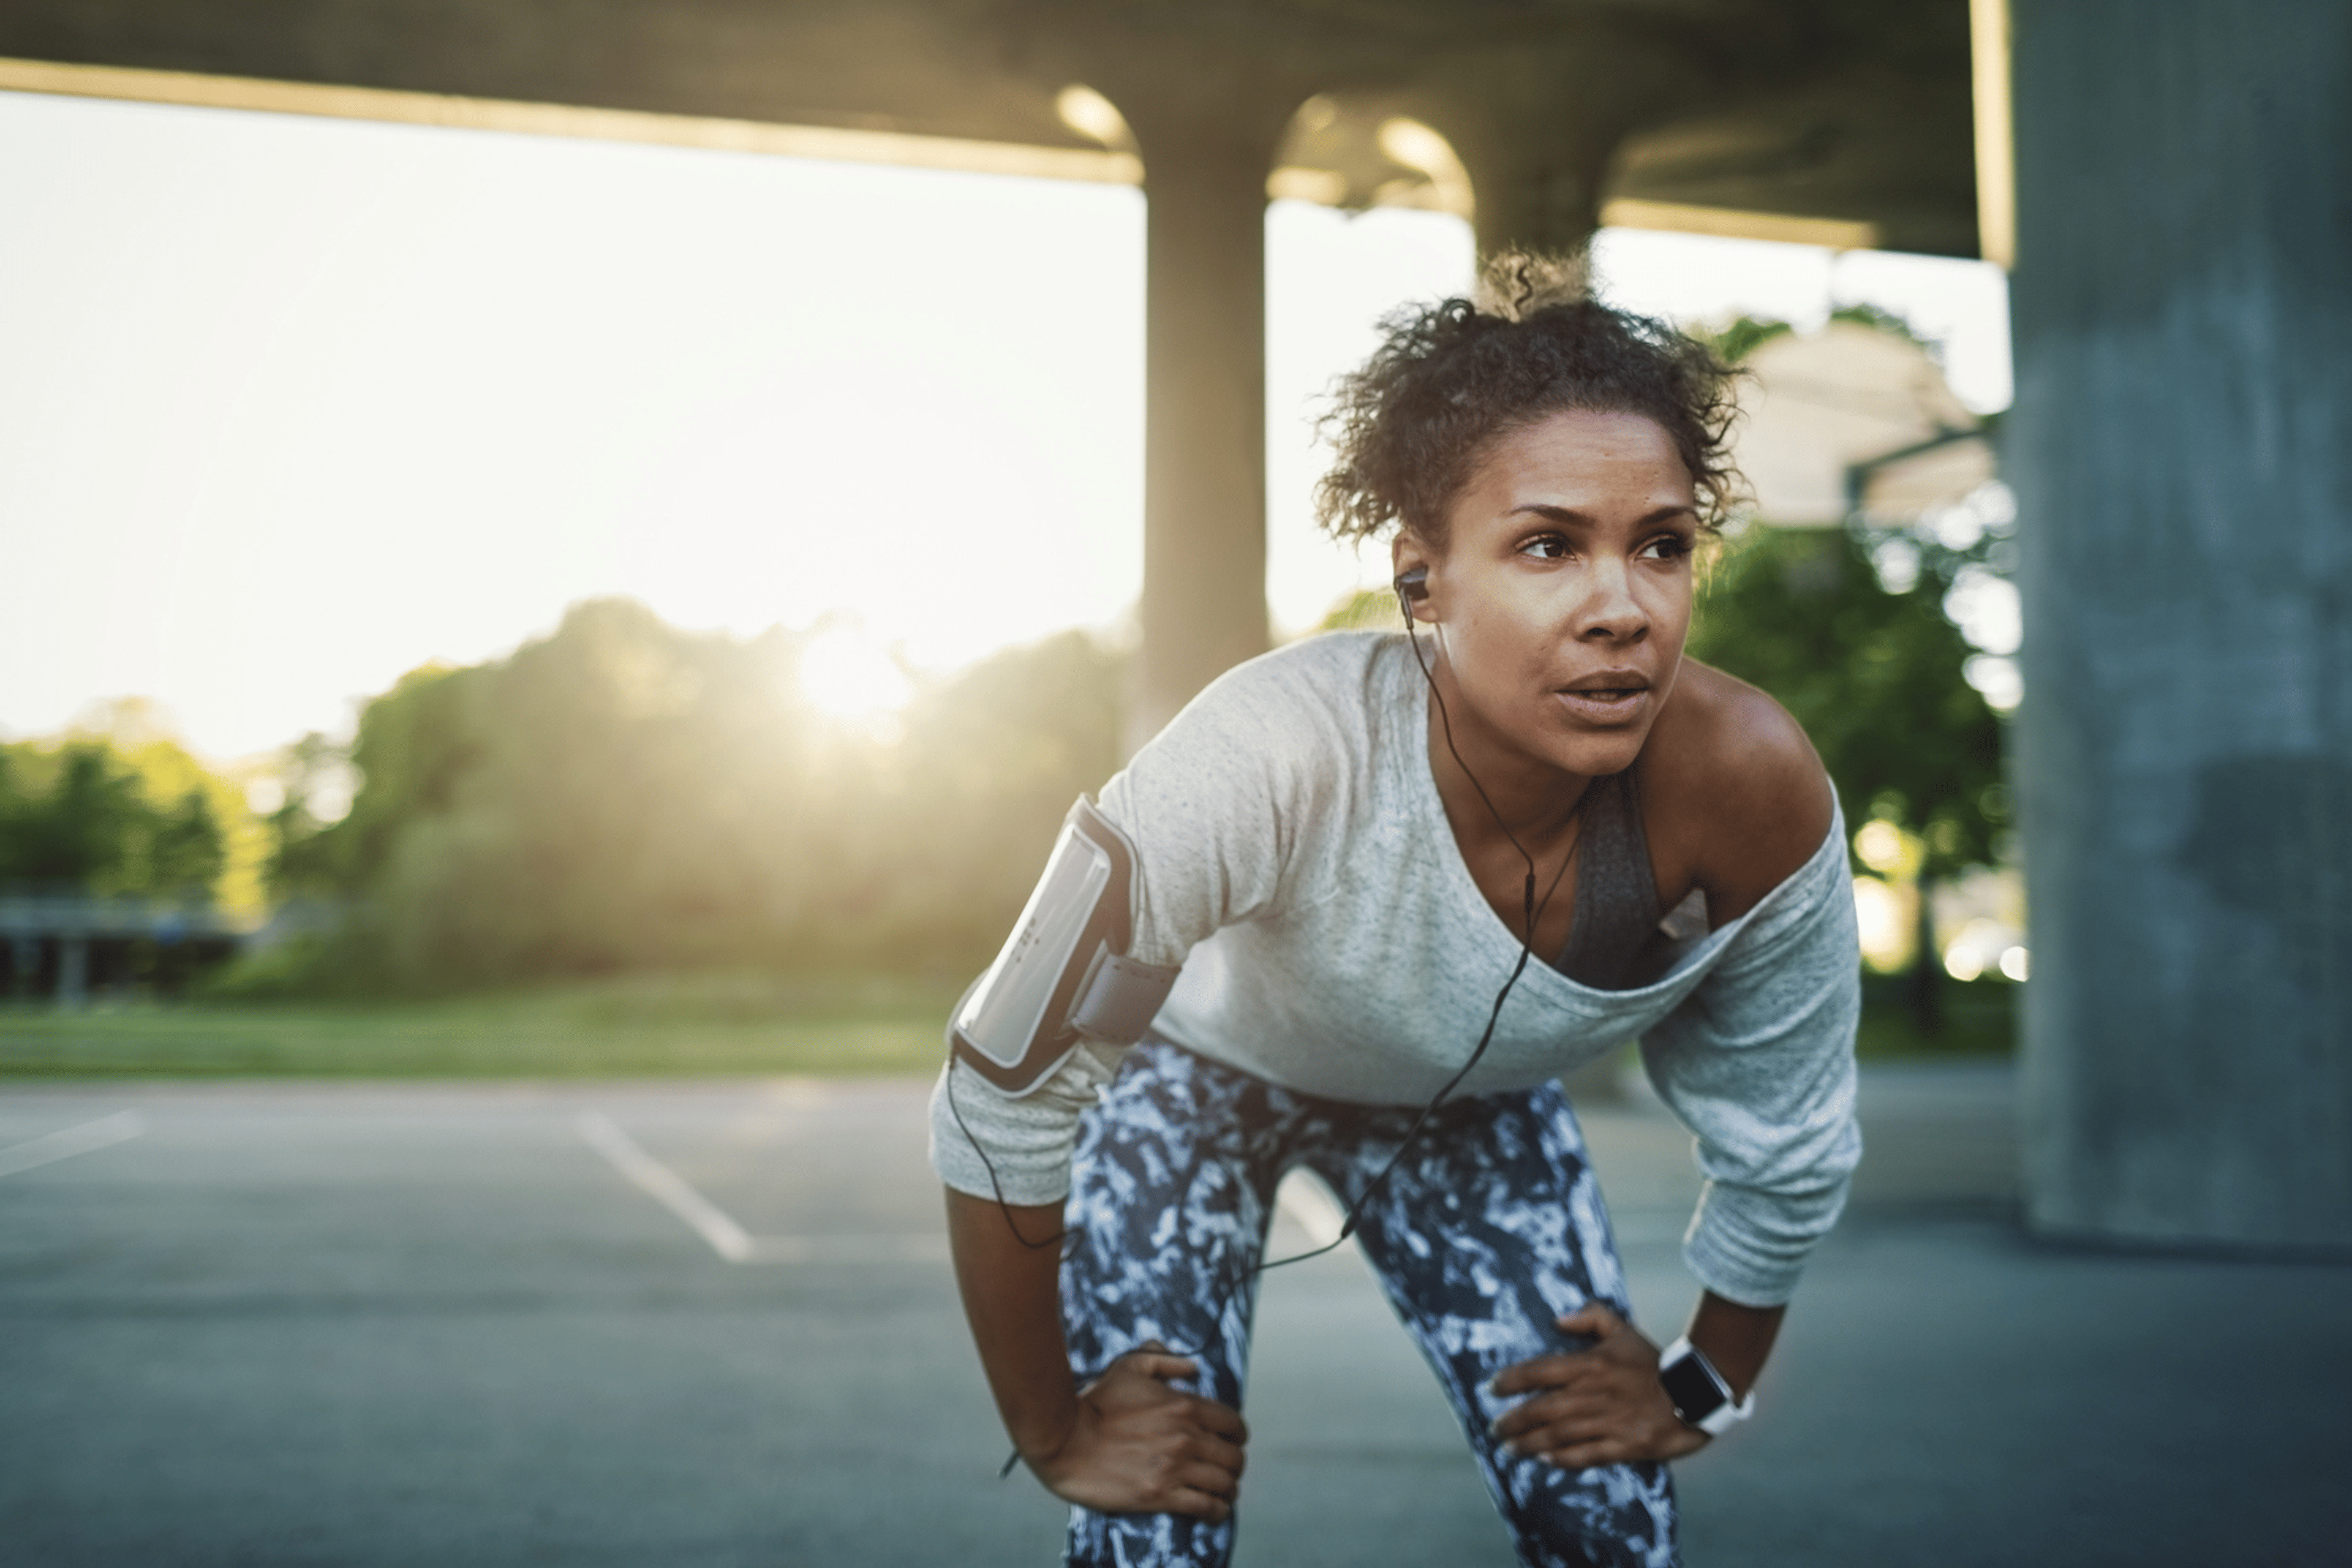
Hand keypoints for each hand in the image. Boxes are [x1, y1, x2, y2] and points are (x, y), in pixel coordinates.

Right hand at [1030, 1342, 1248, 1521]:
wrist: (1066, 1441)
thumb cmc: (1095, 1403)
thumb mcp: (1128, 1368)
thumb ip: (1163, 1360)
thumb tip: (1192, 1367)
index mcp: (1184, 1406)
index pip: (1233, 1424)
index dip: (1237, 1435)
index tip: (1232, 1441)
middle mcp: (1186, 1438)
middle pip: (1234, 1457)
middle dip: (1234, 1464)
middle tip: (1227, 1469)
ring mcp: (1175, 1469)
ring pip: (1224, 1484)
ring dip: (1228, 1489)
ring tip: (1224, 1493)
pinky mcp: (1160, 1495)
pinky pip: (1205, 1507)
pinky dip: (1216, 1510)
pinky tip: (1214, 1510)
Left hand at [1488, 1304, 1710, 1469]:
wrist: (1696, 1392)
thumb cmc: (1654, 1363)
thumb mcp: (1624, 1330)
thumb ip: (1591, 1318)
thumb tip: (1557, 1319)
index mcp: (1591, 1364)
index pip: (1540, 1371)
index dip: (1512, 1380)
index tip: (1492, 1388)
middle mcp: (1594, 1394)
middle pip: (1542, 1409)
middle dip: (1513, 1420)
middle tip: (1495, 1429)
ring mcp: (1609, 1422)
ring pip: (1559, 1435)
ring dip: (1529, 1443)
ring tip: (1509, 1449)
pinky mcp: (1625, 1446)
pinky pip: (1587, 1455)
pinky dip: (1563, 1459)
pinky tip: (1544, 1460)